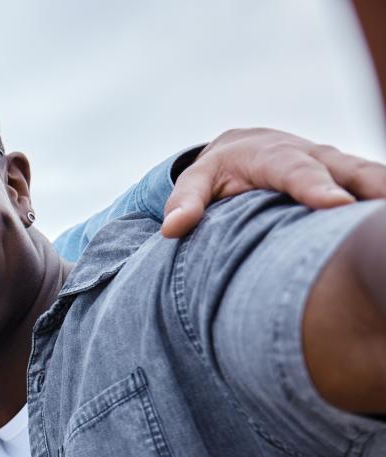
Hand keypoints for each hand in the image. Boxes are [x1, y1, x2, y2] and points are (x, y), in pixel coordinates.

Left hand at [161, 128, 385, 237]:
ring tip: (385, 224)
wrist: (244, 146)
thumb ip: (184, 201)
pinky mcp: (350, 178)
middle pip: (347, 170)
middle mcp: (312, 156)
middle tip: (375, 214)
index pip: (297, 171)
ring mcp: (336, 166)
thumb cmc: (218, 171)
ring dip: (382, 193)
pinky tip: (381, 228)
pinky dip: (380, 199)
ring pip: (369, 175)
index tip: (336, 205)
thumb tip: (172, 229)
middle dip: (367, 188)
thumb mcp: (195, 180)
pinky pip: (374, 186)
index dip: (317, 188)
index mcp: (274, 156)